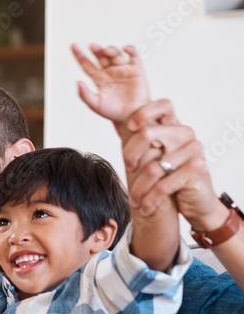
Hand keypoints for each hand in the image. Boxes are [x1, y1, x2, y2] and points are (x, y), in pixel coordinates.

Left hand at [72, 43, 150, 124]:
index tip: (73, 45)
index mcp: (98, 78)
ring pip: (115, 54)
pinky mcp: (136, 69)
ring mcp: (122, 69)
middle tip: (92, 46)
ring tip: (107, 51)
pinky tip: (125, 49)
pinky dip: (130, 50)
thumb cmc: (112, 112)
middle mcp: (109, 71)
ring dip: (110, 50)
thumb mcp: (95, 105)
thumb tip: (77, 81)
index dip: (79, 54)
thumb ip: (85, 94)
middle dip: (96, 50)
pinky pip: (133, 55)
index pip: (86, 64)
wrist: (132, 117)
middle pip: (101, 56)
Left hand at [122, 99, 223, 228]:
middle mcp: (186, 136)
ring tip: (134, 201)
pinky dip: (150, 200)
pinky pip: (163, 185)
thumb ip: (138, 140)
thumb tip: (116, 122)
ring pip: (153, 167)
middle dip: (130, 155)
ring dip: (139, 189)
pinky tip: (145, 208)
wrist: (195, 204)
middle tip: (129, 169)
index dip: (142, 113)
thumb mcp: (152, 158)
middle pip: (147, 133)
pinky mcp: (197, 170)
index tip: (129, 128)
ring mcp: (193, 151)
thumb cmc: (169, 179)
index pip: (162, 105)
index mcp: (174, 128)